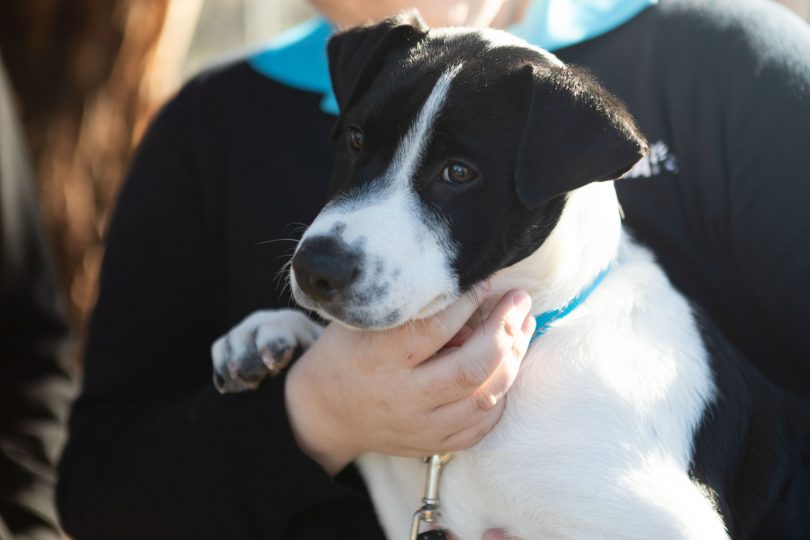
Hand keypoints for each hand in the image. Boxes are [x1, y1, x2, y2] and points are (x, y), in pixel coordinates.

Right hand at [284, 287, 534, 474]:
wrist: (324, 413)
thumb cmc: (346, 354)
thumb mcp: (364, 320)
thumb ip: (410, 309)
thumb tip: (469, 294)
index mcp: (380, 358)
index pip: (438, 326)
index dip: (470, 300)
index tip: (487, 281)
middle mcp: (404, 396)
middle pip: (472, 366)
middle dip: (506, 329)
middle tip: (520, 300)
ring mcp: (421, 425)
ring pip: (485, 397)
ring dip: (514, 359)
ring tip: (524, 327)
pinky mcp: (433, 444)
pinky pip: (482, 425)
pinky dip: (502, 394)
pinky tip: (508, 367)